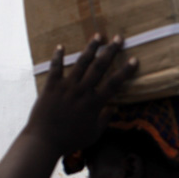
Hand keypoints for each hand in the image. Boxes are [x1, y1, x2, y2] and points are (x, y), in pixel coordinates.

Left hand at [24, 35, 138, 153]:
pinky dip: (58, 57)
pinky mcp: (50, 87)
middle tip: (118, 38)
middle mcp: (81, 91)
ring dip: (90, 48)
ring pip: (80, 63)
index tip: (134, 60)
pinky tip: (61, 46)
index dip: (125, 71)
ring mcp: (65, 87)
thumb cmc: (70, 140)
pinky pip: (55, 68)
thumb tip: (114, 109)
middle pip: (99, 67)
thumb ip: (104, 120)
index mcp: (94, 103)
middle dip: (110, 51)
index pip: (114, 84)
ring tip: (97, 36)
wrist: (44, 141)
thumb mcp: (93, 134)